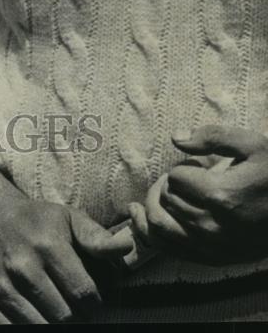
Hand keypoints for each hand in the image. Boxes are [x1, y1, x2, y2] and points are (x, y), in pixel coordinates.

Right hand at [0, 169, 133, 323]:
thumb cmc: (36, 220)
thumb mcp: (68, 218)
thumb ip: (97, 237)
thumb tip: (126, 248)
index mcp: (47, 245)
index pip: (85, 294)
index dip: (96, 303)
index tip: (93, 300)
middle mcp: (22, 266)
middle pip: (66, 316)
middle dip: (79, 318)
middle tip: (78, 310)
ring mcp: (2, 286)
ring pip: (43, 328)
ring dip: (57, 326)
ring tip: (60, 313)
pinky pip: (14, 332)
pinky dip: (31, 328)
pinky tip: (40, 317)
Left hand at [131, 125, 267, 264]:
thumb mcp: (252, 145)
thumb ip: (212, 136)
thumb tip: (175, 137)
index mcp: (222, 196)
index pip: (176, 178)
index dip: (183, 167)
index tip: (198, 165)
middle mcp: (215, 226)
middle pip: (167, 201)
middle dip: (167, 185)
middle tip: (182, 177)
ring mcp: (214, 247)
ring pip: (161, 228)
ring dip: (154, 207)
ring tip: (158, 193)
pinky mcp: (216, 259)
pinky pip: (171, 250)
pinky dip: (152, 233)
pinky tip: (143, 216)